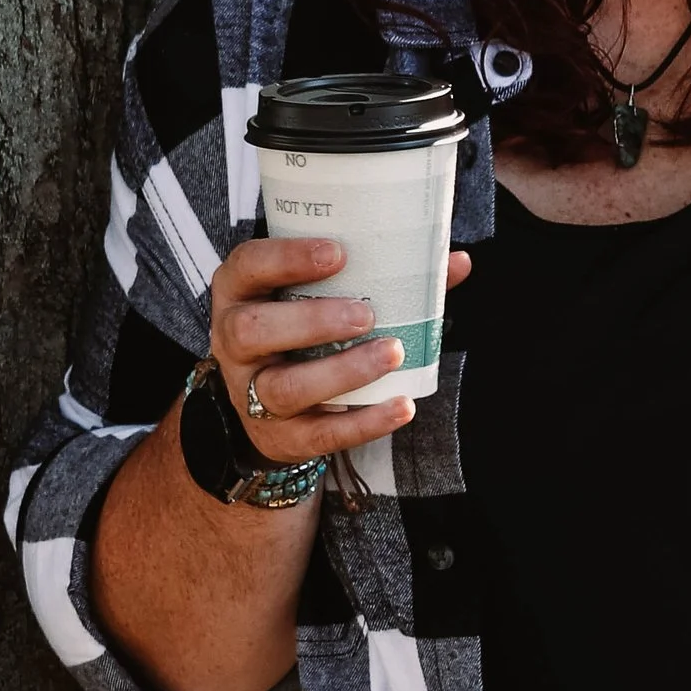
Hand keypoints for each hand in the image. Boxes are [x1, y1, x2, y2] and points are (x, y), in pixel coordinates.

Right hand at [206, 235, 473, 463]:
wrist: (271, 409)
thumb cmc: (304, 332)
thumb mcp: (322, 296)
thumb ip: (384, 277)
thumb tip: (457, 262)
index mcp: (242, 293)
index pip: (247, 266)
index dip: (286, 259)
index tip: (338, 253)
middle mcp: (233, 342)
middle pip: (252, 330)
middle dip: (311, 321)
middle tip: (366, 314)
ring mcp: (251, 394)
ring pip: (282, 388)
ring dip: (341, 372)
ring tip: (391, 353)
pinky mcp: (282, 437)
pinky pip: (319, 435)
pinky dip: (364, 423)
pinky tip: (402, 406)